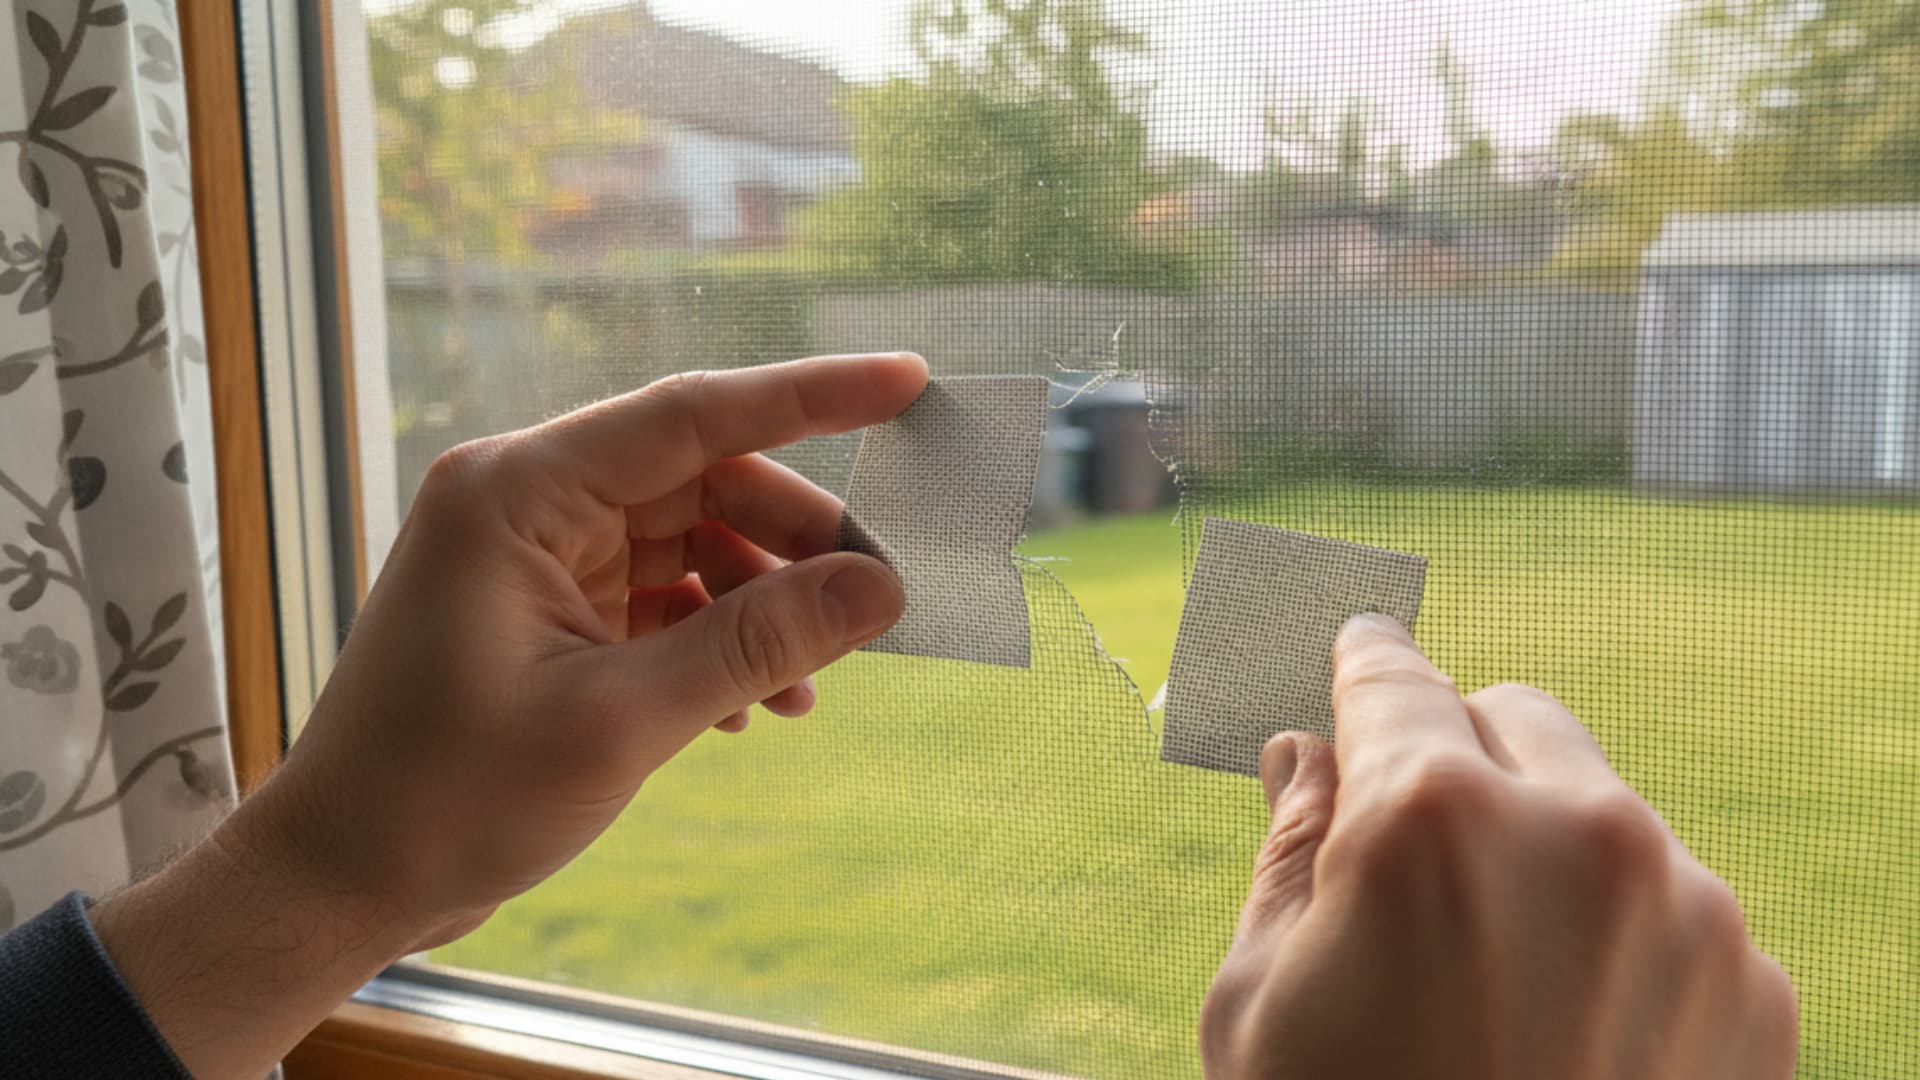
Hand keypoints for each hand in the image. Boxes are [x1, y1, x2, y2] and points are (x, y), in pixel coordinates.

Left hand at [92, 354, 926, 1076]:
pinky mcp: (549, 610)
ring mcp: (537, 556)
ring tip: (811, 683)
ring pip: (692, 540)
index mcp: (520, 491)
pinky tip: (755, 707)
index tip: (907, 382)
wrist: (343, 881)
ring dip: (761, 603)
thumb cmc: (449, 798)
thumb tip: (880, 589)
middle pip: (703, 479)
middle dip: (794, 539)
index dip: (810, 397)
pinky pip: (663, 595)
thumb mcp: (622, 719)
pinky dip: (717, 639)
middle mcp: (527, 501)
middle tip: (877, 600)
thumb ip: (757, 643)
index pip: (692, 414)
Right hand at [1201, 615, 1796, 1078]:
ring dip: (1538, 843)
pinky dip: (1612, 927)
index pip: (1391, 677)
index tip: (1356, 648)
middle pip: (1510, 716)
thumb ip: (1289, 851)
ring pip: (1598, 807)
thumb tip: (1304, 755)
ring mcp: (1687, 909)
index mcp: (1435, 820)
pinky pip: (1669, 902)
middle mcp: (1582, 833)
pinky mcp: (1754, 988)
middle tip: (1404, 837)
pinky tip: (1563, 1022)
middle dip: (1452, 753)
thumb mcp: (1259, 1003)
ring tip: (1489, 967)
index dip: (1359, 660)